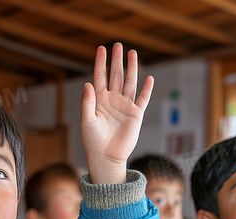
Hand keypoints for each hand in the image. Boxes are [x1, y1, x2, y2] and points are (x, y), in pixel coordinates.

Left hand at [81, 42, 153, 183]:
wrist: (106, 156)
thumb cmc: (93, 140)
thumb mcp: (86, 119)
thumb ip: (87, 102)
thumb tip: (87, 84)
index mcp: (99, 99)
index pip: (100, 76)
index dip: (101, 63)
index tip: (102, 49)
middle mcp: (112, 100)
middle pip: (116, 75)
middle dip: (117, 60)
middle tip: (118, 45)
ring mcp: (125, 106)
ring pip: (130, 83)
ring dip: (131, 68)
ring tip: (132, 53)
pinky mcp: (136, 115)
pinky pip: (142, 99)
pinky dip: (146, 89)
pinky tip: (149, 78)